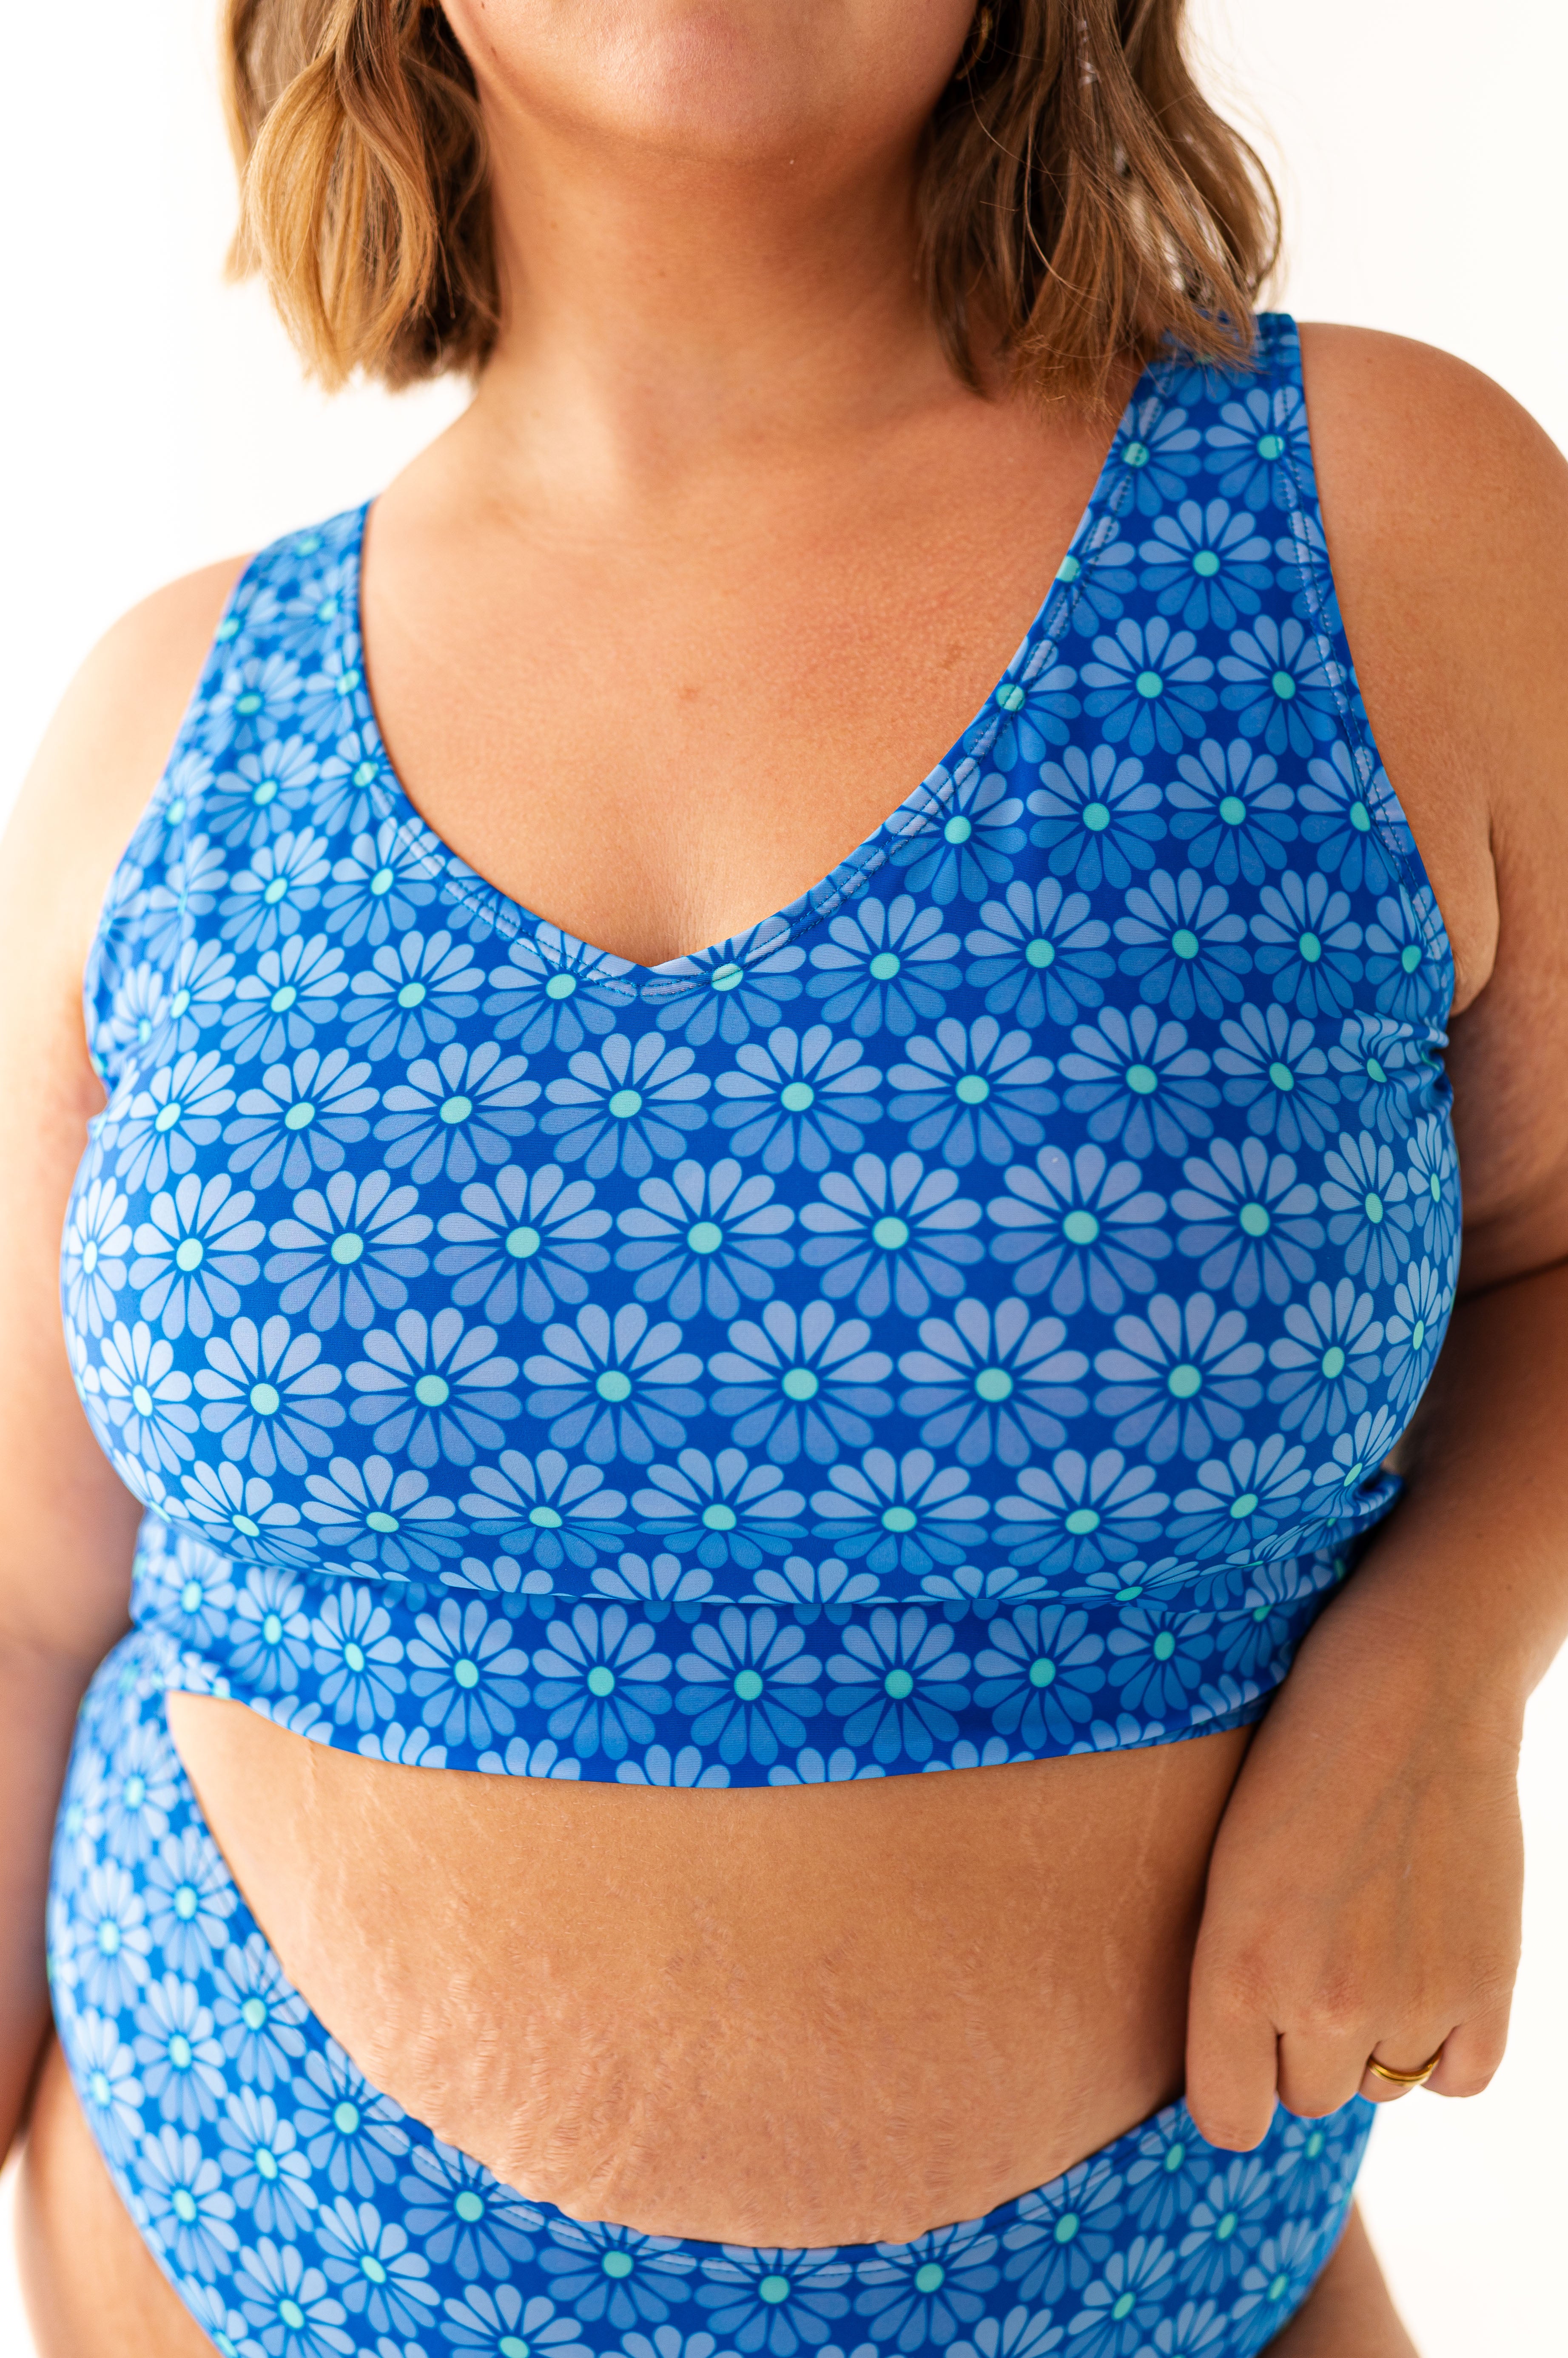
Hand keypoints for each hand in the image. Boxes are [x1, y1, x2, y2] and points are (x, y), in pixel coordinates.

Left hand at [1185, 1558, 1524, 2149]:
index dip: (1231, 2093)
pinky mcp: (1486, 1983)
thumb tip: (1249, 2062)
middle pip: (1304, 2095)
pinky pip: (1460, 2078)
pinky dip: (1443, 2046)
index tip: (1238, 2058)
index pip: (1227, 2120)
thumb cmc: (1295, 1757)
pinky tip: (1424, 1978)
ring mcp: (1410, 1999)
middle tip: (1311, 1957)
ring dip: (1371, 2037)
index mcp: (1234, 1970)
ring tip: (1368, 1942)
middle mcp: (1319, 2002)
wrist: (1408, 1687)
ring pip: (1379, 2083)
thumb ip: (1232, 1971)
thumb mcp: (1226, 1865)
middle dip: (1299, 2045)